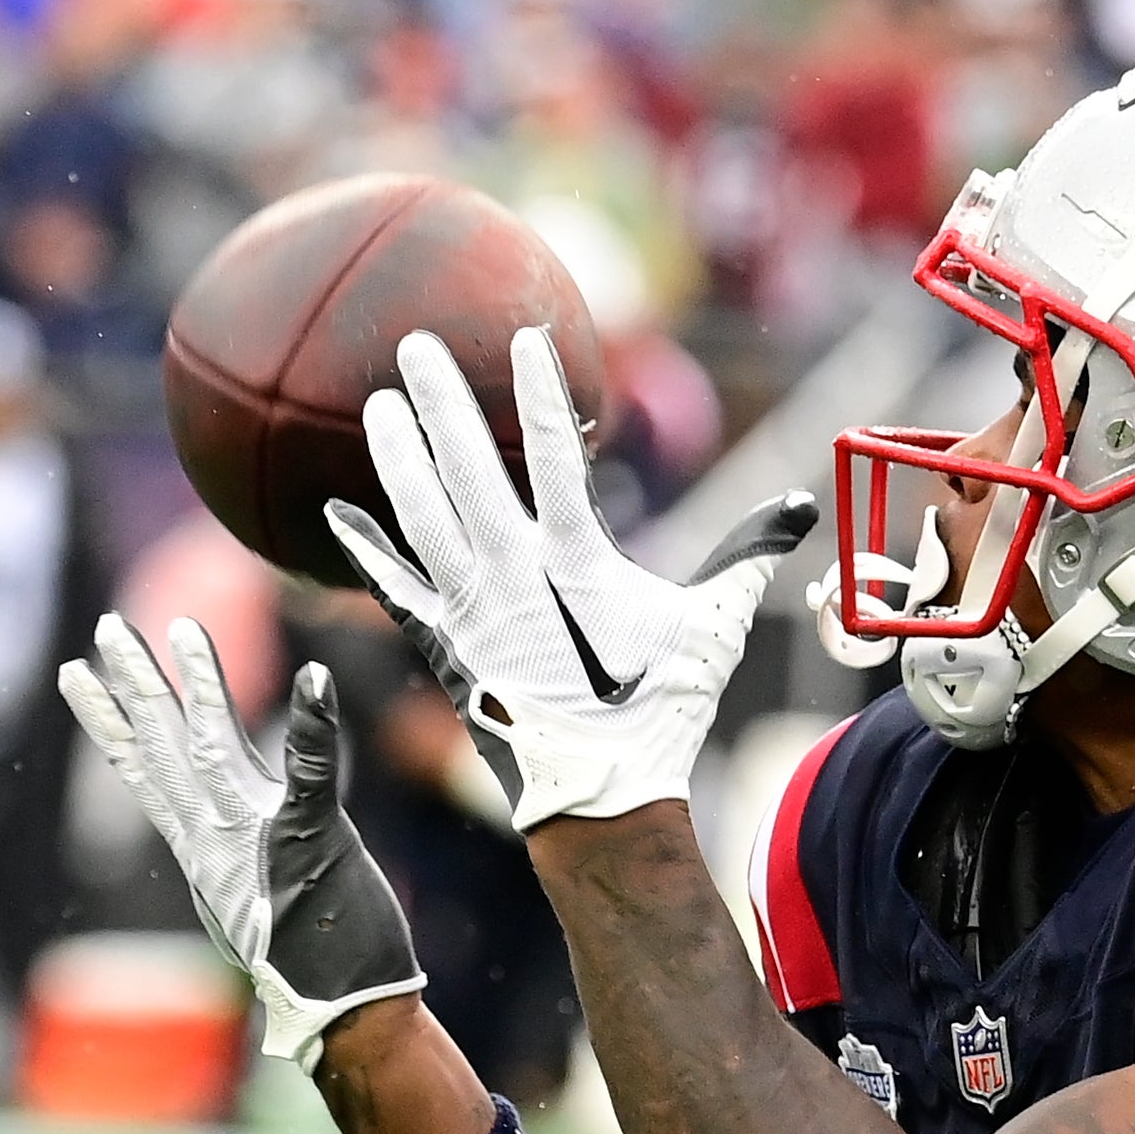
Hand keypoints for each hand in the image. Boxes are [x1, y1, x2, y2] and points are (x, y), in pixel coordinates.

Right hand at [59, 616, 425, 1069]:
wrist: (342, 1009)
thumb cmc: (305, 959)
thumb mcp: (247, 907)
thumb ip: (228, 866)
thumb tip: (208, 851)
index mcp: (204, 846)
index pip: (146, 771)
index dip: (111, 722)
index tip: (77, 675)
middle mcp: (219, 834)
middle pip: (165, 745)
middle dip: (136, 684)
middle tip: (106, 627)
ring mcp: (260, 834)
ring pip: (215, 745)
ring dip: (200, 684)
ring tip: (182, 626)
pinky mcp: (314, 838)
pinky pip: (311, 771)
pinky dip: (312, 724)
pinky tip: (313, 677)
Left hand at [331, 327, 818, 829]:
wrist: (601, 796)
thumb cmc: (660, 708)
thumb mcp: (713, 626)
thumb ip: (747, 557)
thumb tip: (800, 508)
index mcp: (576, 559)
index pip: (553, 453)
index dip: (540, 391)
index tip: (523, 337)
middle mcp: (512, 575)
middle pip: (466, 468)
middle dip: (440, 401)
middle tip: (412, 344)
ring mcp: (471, 612)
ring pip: (421, 517)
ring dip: (395, 458)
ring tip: (375, 405)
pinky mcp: (445, 648)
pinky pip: (393, 591)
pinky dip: (365, 551)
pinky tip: (334, 514)